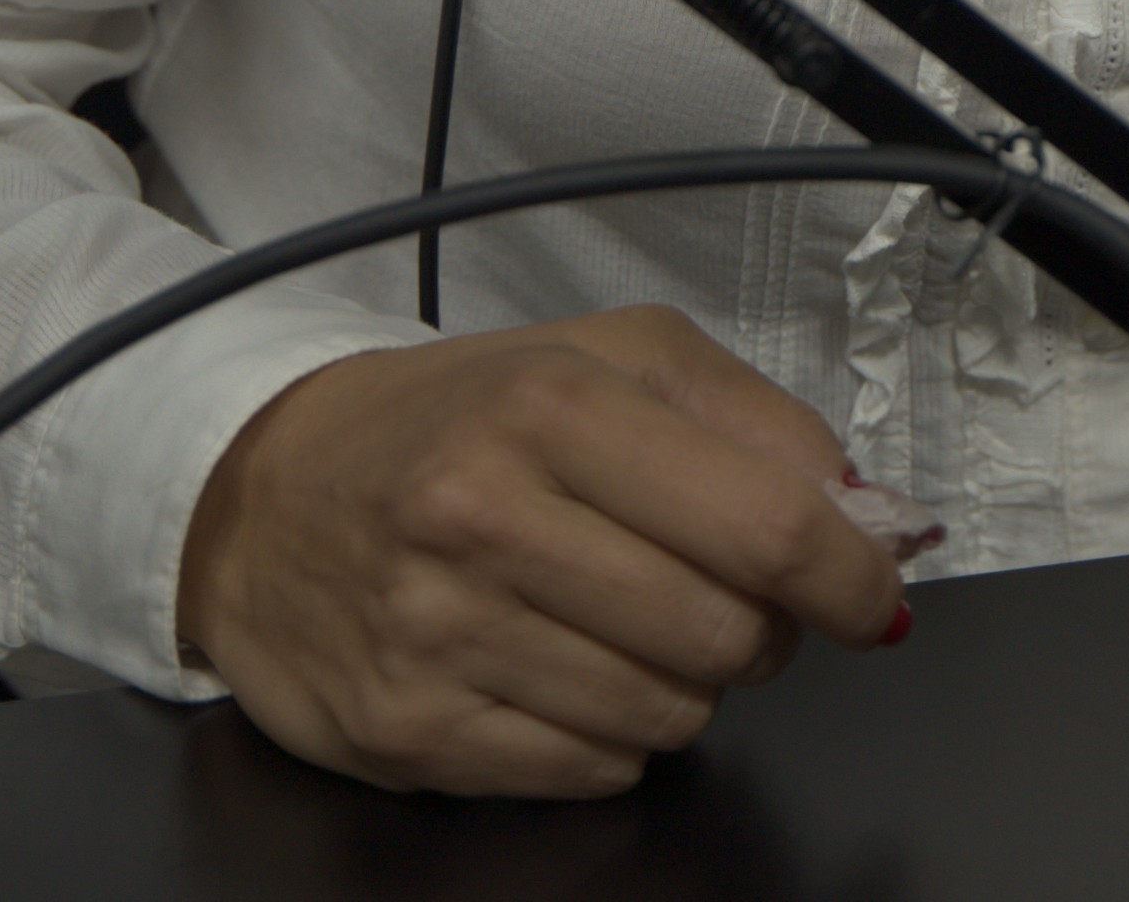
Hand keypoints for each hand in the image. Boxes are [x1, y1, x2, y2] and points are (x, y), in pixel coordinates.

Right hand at [178, 304, 911, 796]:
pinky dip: (607, 735)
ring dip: (681, 681)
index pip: (765, 526)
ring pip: (667, 717)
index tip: (871, 592)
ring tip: (622, 620)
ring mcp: (439, 636)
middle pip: (726, 635)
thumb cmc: (446, 424)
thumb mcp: (603, 358)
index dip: (851, 575)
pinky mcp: (409, 732)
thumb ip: (751, 422)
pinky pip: (592, 771)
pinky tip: (561, 667)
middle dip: (759, 629)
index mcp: (548, 406)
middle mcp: (485, 517)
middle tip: (720, 591)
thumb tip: (864, 516)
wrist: (257, 500)